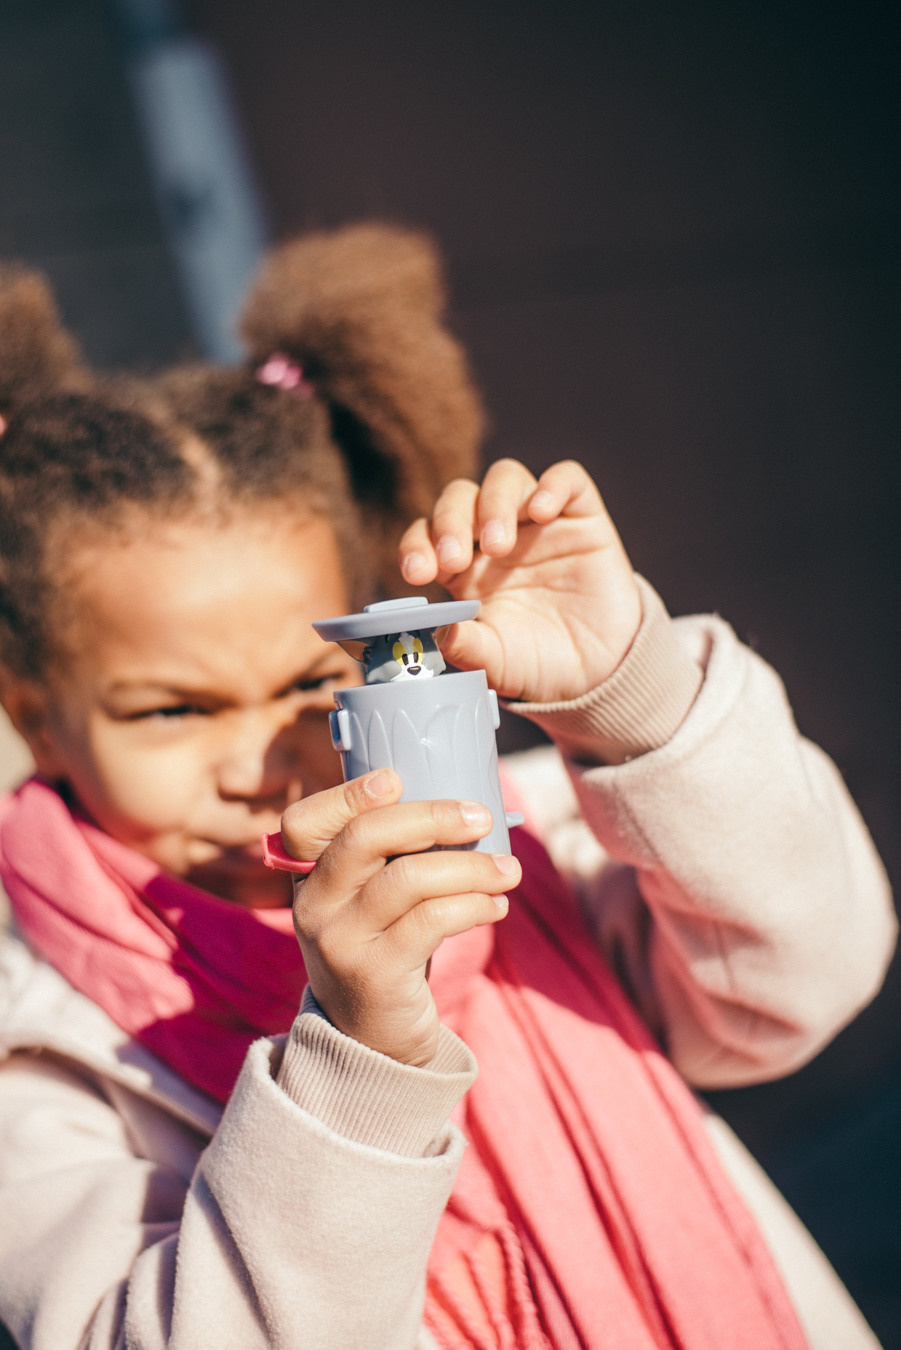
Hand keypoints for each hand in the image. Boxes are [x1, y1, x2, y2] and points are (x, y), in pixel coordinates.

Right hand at [281, 770, 518, 1064]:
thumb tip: (460, 805)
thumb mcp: (368, 900)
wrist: (373, 1039)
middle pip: (365, 838)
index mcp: (308, 876)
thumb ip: (390, 855)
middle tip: (482, 817)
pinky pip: (431, 923)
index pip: (303, 824)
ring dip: (470, 868)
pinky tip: (495, 906)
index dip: (346, 795)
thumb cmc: (384, 946)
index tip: (396, 778)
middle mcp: (314, 906)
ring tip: (508, 871)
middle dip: (431, 818)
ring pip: (408, 880)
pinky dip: (473, 906)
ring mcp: (339, 942)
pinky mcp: (373, 975)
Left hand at [398, 458, 641, 703]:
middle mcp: (494, 535)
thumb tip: (435, 633)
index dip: (417, 545)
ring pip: (505, 478)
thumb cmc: (539, 662)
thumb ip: (468, 647)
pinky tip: (543, 513)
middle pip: (460, 498)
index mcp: (463, 567)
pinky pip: (567, 478)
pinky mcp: (581, 515)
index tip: (418, 574)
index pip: (427, 534)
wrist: (599, 670)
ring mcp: (537, 521)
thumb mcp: (498, 662)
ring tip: (499, 544)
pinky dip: (552, 485)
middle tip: (455, 560)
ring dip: (494, 504)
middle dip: (450, 522)